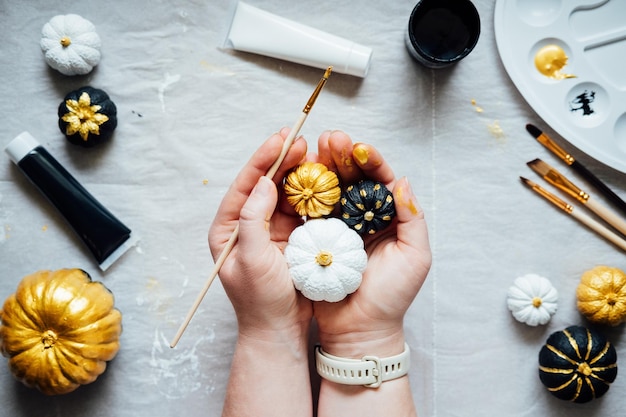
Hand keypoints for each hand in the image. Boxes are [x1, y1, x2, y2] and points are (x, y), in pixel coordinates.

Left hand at [208, 128, 312, 337]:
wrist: (279, 330)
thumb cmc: (260, 300)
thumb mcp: (252, 259)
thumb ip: (253, 219)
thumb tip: (264, 182)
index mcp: (228, 228)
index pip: (245, 185)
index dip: (263, 159)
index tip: (282, 138)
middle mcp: (247, 225)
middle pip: (265, 184)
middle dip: (283, 161)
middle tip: (302, 140)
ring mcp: (269, 230)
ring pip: (285, 193)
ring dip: (300, 174)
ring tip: (316, 154)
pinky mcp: (289, 237)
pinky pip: (301, 209)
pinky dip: (312, 195)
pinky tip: (325, 181)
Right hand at [310, 131, 431, 356]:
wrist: (360, 329)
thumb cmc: (392, 297)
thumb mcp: (415, 257)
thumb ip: (413, 218)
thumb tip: (403, 181)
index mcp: (388, 217)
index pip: (380, 180)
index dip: (370, 161)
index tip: (359, 148)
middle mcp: (363, 217)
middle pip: (352, 179)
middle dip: (342, 156)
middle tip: (330, 138)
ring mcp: (338, 227)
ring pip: (330, 189)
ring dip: (322, 168)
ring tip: (313, 149)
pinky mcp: (317, 239)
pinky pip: (312, 211)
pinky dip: (305, 193)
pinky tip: (298, 176)